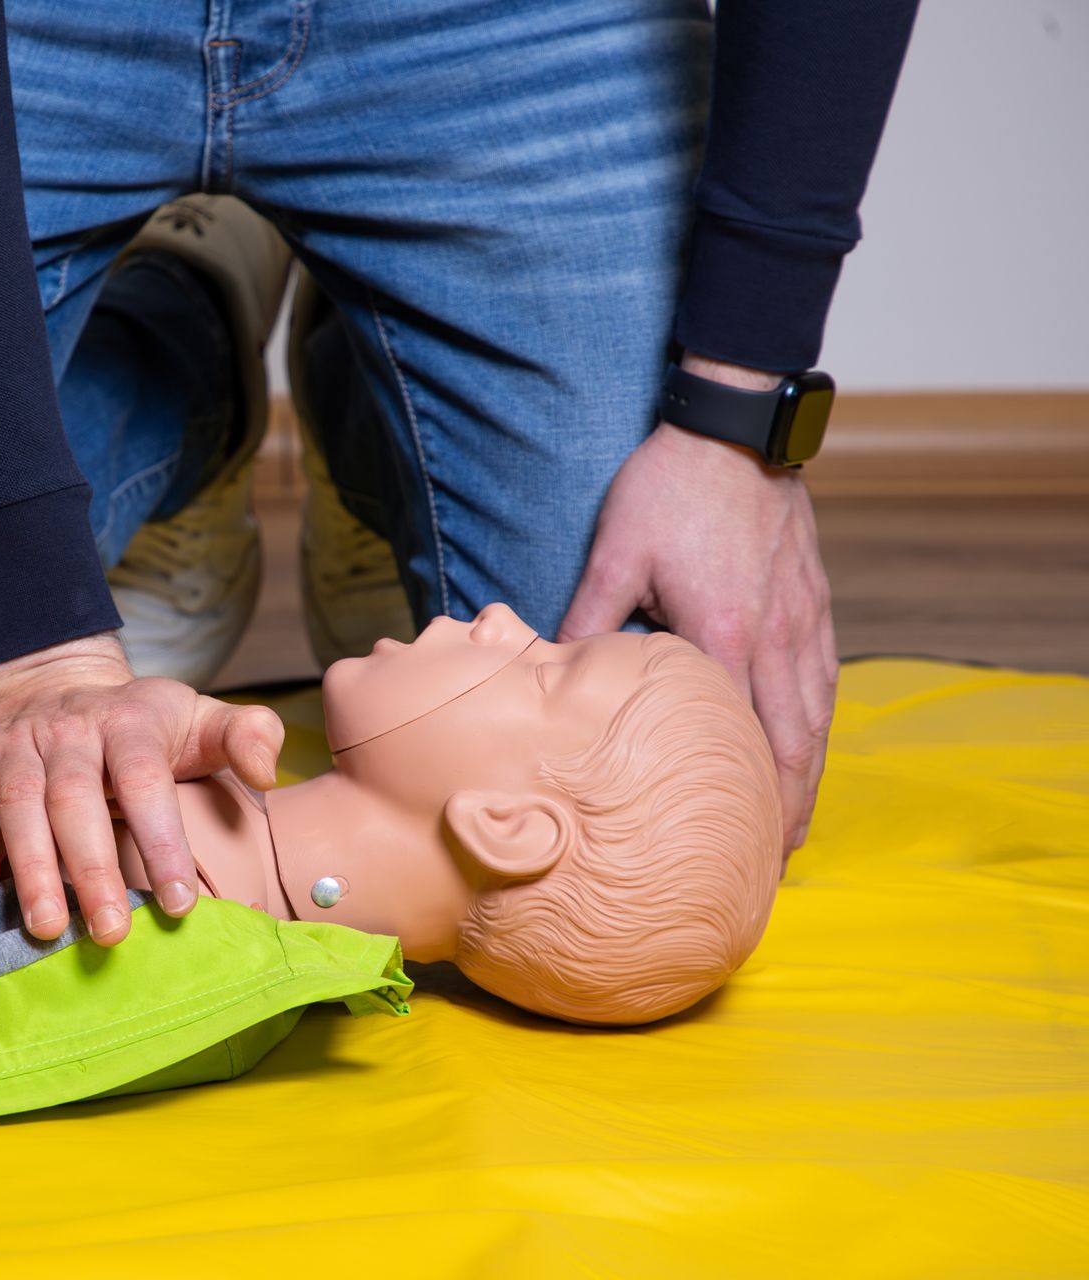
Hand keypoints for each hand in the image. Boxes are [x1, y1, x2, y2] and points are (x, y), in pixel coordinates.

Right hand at [0, 632, 284, 944]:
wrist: (53, 680)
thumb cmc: (137, 723)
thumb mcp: (198, 717)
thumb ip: (246, 736)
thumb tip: (269, 773)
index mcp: (129, 722)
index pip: (144, 780)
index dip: (161, 841)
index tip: (179, 903)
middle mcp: (68, 728)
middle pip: (76, 799)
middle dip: (93, 870)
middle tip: (110, 933)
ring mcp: (16, 741)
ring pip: (19, 803)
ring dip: (32, 867)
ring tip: (46, 927)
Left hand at [558, 352, 837, 855]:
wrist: (737, 427)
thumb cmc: (670, 488)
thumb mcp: (617, 553)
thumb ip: (590, 620)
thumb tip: (553, 672)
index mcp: (725, 636)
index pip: (737, 739)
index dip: (739, 797)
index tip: (732, 843)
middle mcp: (777, 638)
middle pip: (792, 745)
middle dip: (785, 809)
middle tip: (772, 861)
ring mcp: (804, 620)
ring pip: (816, 718)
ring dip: (807, 776)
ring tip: (793, 823)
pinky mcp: (816, 601)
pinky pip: (824, 680)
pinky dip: (819, 726)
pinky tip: (808, 747)